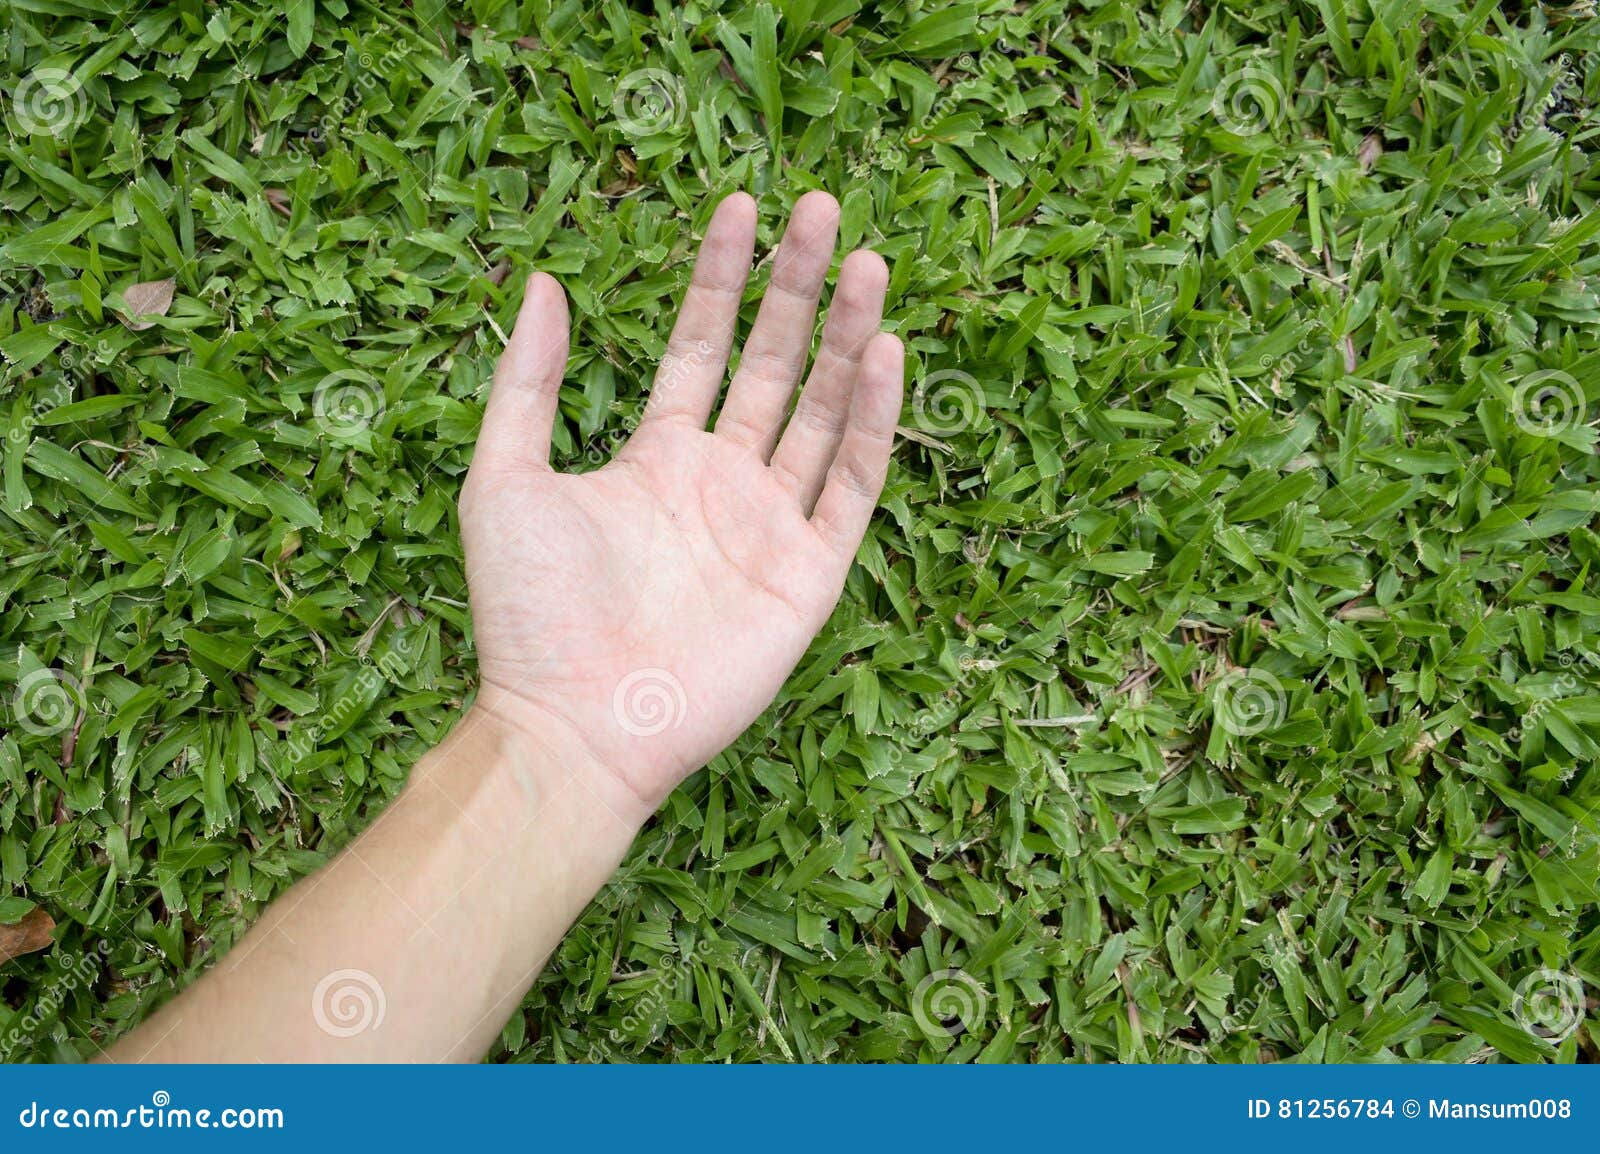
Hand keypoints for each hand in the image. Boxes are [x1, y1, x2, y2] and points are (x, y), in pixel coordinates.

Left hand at [459, 191, 902, 817]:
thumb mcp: (503, 476)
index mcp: (658, 457)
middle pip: (775, 365)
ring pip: (824, 413)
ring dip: (848, 339)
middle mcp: (722, 483)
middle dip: (799, 288)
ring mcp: (770, 527)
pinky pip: (852, 487)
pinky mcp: (809, 576)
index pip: (702, 345)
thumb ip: (527, 381)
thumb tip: (545, 282)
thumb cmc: (529, 614)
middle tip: (826, 210)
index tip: (743, 204)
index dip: (722, 277)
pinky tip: (884, 357)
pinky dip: (872, 424)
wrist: (574, 726)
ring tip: (869, 262)